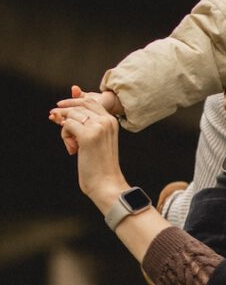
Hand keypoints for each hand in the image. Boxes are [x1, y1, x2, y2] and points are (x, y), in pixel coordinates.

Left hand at [49, 95, 128, 210]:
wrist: (106, 183)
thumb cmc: (99, 165)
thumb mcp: (96, 140)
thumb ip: (85, 125)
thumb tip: (59, 114)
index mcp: (111, 121)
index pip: (90, 101)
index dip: (72, 102)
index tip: (59, 108)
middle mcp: (106, 121)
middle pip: (78, 106)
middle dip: (64, 116)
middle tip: (55, 122)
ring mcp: (98, 127)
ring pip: (71, 115)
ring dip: (65, 129)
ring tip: (72, 145)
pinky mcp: (88, 136)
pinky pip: (67, 125)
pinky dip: (65, 137)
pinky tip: (72, 149)